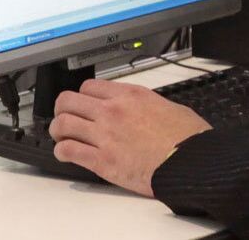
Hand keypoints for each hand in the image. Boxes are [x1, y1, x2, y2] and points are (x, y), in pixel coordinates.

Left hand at [49, 79, 211, 196]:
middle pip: (69, 100)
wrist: (190, 161)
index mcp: (130, 95)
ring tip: (60, 135)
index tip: (83, 102)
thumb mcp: (170, 106)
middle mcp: (113, 111)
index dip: (83, 95)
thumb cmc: (187, 138)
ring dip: (58, 129)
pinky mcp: (102, 160)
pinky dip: (61, 151)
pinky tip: (64, 153)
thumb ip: (149, 104)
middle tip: (64, 116)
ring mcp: (105, 135)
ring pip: (63, 123)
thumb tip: (146, 109)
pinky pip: (69, 150)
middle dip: (63, 108)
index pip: (90, 86)